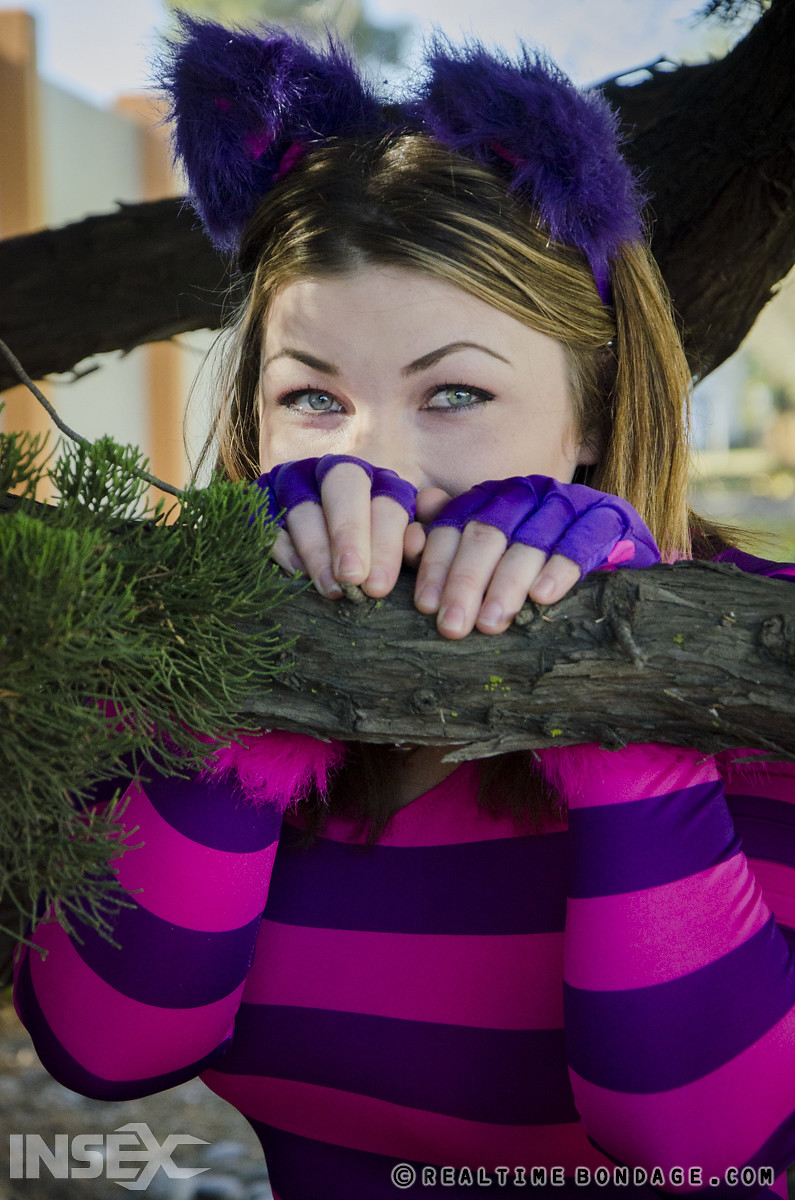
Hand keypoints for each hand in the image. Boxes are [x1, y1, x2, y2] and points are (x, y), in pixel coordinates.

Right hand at [255, 455, 417, 598]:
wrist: (310, 562)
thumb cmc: (368, 564)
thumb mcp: (395, 553)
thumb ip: (411, 546)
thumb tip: (418, 545)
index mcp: (379, 483)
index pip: (387, 503)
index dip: (385, 544)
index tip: (379, 585)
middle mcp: (339, 473)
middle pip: (345, 487)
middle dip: (349, 534)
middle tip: (353, 578)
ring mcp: (297, 479)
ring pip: (305, 504)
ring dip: (317, 549)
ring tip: (329, 587)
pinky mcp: (263, 495)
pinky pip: (268, 515)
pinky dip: (282, 545)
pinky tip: (295, 572)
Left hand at [412, 475, 659, 639]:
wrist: (617, 540)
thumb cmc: (544, 554)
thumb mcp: (497, 549)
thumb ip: (453, 543)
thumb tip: (409, 541)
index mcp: (493, 497)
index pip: (456, 526)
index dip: (437, 565)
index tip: (426, 606)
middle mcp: (526, 492)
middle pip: (486, 534)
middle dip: (465, 582)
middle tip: (452, 626)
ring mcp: (567, 502)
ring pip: (529, 541)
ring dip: (506, 584)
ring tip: (490, 622)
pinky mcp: (606, 517)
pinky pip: (580, 542)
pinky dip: (559, 569)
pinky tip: (542, 597)